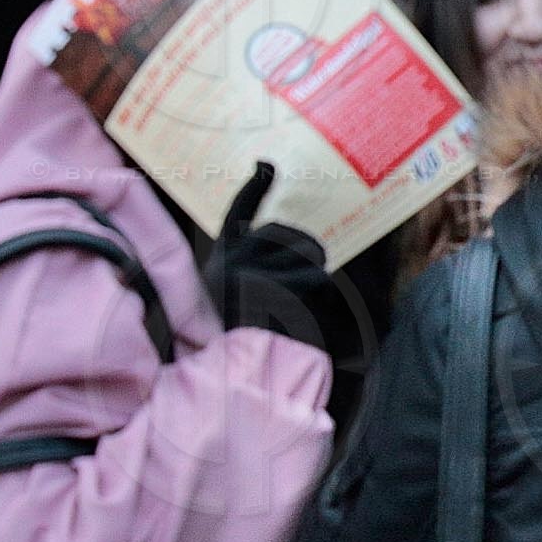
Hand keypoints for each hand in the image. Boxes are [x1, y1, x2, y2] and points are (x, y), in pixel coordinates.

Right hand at [202, 161, 361, 358]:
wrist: (236, 377)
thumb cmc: (250, 338)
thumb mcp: (250, 298)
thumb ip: (269, 269)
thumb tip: (305, 251)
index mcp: (221, 259)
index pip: (238, 211)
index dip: (255, 186)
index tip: (267, 164)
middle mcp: (228, 261)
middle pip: (291, 234)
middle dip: (309, 255)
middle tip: (302, 287)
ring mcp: (244, 274)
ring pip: (309, 256)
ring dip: (316, 278)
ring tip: (296, 307)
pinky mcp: (266, 289)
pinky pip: (317, 281)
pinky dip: (320, 298)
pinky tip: (300, 317)